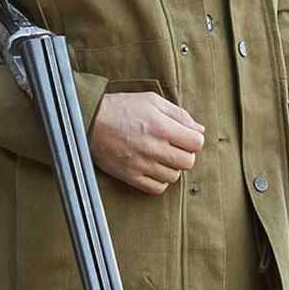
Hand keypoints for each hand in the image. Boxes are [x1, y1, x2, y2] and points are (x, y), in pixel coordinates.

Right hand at [89, 91, 204, 193]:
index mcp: (161, 126)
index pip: (196, 143)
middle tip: (174, 147)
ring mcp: (142, 164)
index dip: (194, 140)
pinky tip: (153, 168)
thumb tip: (200, 129)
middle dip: (185, 154)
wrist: (89, 121)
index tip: (186, 137)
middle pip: (188, 162)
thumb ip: (179, 114)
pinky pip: (157, 188)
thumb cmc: (121, 108)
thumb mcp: (152, 101)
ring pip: (174, 177)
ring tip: (160, 156)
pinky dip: (159, 180)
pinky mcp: (131, 176)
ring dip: (171, 167)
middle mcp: (153, 147)